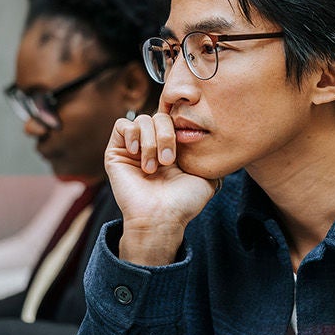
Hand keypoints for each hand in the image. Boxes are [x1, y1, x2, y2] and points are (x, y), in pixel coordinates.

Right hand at [105, 112, 217, 265]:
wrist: (161, 217)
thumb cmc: (184, 202)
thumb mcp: (207, 176)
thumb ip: (211, 158)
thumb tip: (218, 144)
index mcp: (172, 148)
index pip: (176, 119)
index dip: (180, 127)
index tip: (184, 152)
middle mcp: (152, 145)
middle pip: (160, 116)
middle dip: (166, 136)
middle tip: (168, 162)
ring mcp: (134, 148)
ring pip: (142, 119)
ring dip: (151, 142)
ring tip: (152, 167)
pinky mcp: (116, 152)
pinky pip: (122, 124)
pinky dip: (132, 134)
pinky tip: (137, 152)